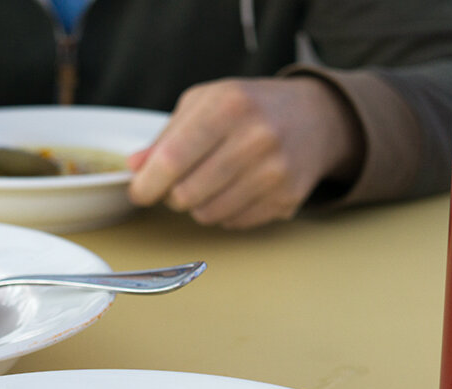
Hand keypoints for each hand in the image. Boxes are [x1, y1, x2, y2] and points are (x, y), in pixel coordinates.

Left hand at [127, 77, 363, 229]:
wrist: (315, 117)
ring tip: (211, 181)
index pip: (171, 159)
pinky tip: (237, 188)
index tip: (139, 192)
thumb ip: (166, 136)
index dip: (146, 184)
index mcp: (229, 105)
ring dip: (198, 205)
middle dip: (172, 195)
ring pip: (207, 214)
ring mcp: (275, 171)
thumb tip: (136, 167)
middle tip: (179, 181)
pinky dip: (225, 212)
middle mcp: (256, 137)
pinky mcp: (286, 198)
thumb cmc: (249, 107)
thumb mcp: (205, 103)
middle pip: (185, 195)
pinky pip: (232, 223)